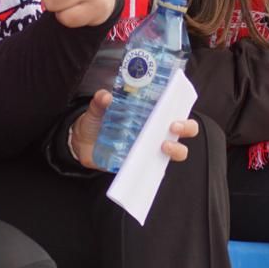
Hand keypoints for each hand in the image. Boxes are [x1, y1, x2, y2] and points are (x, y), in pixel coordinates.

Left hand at [69, 89, 198, 168]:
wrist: (82, 144)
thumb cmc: (96, 123)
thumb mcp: (96, 109)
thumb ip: (100, 101)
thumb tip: (106, 96)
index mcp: (148, 113)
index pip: (173, 108)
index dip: (181, 106)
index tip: (176, 105)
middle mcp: (154, 131)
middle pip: (183, 130)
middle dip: (186, 127)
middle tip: (173, 126)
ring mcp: (150, 149)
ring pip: (176, 151)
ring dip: (176, 149)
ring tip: (163, 146)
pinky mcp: (142, 165)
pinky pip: (156, 170)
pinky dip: (157, 170)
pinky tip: (150, 166)